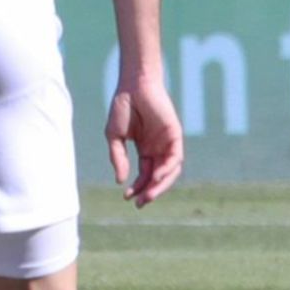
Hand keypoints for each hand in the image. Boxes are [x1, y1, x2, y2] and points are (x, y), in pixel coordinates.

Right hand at [105, 73, 183, 207]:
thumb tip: (121, 180)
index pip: (144, 175)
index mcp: (145, 150)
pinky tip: (155, 176)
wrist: (133, 86)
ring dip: (160, 185)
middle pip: (158, 177)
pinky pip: (175, 158)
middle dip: (150, 191)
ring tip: (147, 195)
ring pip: (169, 171)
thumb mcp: (114, 137)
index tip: (126, 197)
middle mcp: (158, 149)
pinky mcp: (175, 135)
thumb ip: (118, 158)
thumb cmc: (123, 107)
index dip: (136, 187)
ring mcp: (168, 142)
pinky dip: (167, 169)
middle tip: (140, 203)